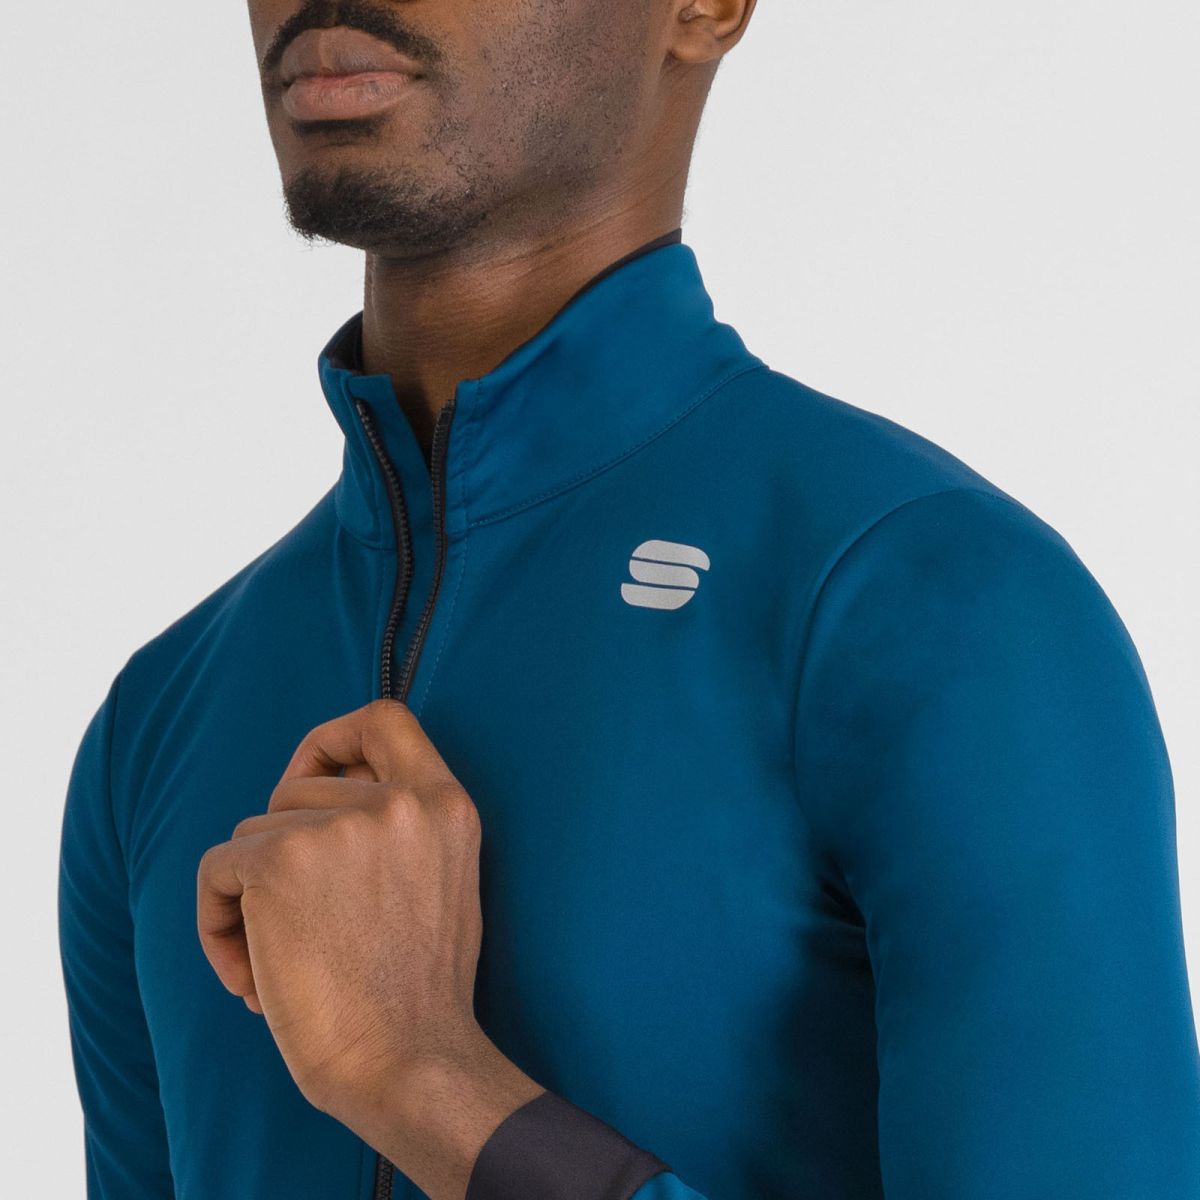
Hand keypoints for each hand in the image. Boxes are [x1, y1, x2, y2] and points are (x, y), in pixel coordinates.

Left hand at [196, 698, 542, 1195]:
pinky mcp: (279, 860)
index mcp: (446, 804)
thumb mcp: (445, 881)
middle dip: (281, 848)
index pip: (386, 719)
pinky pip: (217, 869)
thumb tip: (320, 804)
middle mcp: (397, 802)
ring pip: (254, 833)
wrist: (408, 1061)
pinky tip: (246, 977)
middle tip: (290, 918)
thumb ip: (402, 830)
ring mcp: (338, 826)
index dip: (334, 738)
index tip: (310, 774)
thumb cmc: (419, 992)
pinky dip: (216, 921)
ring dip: (249, 895)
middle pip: (298, 788)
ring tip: (272, 963)